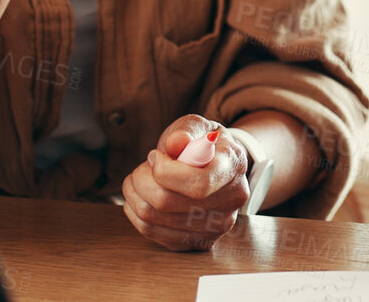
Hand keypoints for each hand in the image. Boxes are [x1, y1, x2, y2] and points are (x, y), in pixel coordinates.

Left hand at [120, 114, 251, 250]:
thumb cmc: (202, 144)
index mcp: (233, 167)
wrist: (217, 167)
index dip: (165, 172)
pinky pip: (151, 232)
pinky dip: (135, 212)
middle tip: (143, 167)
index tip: (155, 157)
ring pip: (153, 218)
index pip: (198, 183)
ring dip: (134, 195)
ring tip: (139, 179)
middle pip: (167, 202)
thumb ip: (185, 131)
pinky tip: (140, 196)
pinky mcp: (199, 241)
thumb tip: (176, 142)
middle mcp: (232, 200)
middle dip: (141, 180)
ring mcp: (217, 226)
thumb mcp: (196, 127)